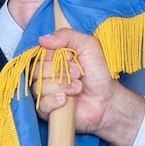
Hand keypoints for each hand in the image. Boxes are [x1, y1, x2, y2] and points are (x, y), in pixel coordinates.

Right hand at [34, 28, 144, 145]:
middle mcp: (45, 74)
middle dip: (61, 71)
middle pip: (37, 70)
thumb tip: (43, 39)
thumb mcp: (88, 45)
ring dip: (63, 86)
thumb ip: (67, 35)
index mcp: (52, 58)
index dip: (55, 55)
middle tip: (78, 73)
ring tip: (78, 87)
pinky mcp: (47, 110)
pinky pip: (41, 104)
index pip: (40, 53)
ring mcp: (44, 92)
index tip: (71, 56)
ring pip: (39, 87)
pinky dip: (54, 100)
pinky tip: (66, 99)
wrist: (107, 99)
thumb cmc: (98, 73)